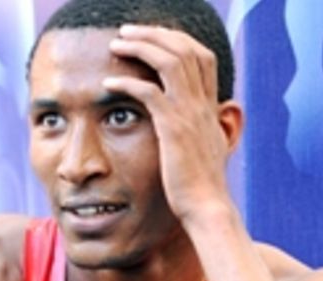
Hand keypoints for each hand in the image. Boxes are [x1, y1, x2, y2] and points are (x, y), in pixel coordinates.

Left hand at [105, 24, 241, 227]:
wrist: (207, 207)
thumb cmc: (203, 187)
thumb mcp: (209, 150)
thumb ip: (208, 129)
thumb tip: (214, 121)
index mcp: (211, 108)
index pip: (202, 56)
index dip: (178, 40)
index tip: (154, 38)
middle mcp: (203, 104)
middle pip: (184, 48)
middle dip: (155, 33)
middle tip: (127, 31)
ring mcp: (189, 114)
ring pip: (168, 61)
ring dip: (140, 46)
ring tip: (116, 44)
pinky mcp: (173, 129)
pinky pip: (148, 92)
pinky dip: (127, 82)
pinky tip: (109, 82)